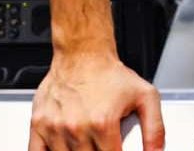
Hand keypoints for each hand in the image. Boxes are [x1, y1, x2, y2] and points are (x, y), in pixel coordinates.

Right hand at [29, 53, 164, 150]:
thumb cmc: (110, 74)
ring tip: (86, 145)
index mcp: (102, 124)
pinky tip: (61, 150)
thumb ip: (155, 129)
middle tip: (100, 146)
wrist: (82, 53)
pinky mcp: (38, 124)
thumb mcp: (146, 96)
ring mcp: (55, 128)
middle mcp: (76, 127)